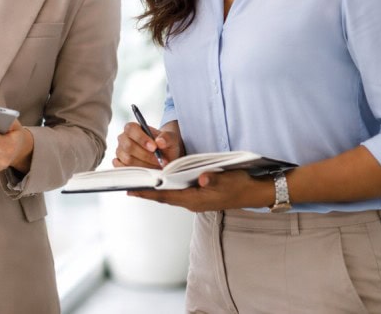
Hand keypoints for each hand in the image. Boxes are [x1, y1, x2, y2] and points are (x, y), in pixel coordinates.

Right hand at [113, 120, 181, 168]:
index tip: (154, 147)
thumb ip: (166, 137)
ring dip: (144, 165)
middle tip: (159, 160)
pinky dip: (136, 171)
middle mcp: (124, 139)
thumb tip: (160, 142)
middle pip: (128, 146)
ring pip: (127, 159)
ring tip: (156, 166)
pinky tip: (147, 170)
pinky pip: (122, 168)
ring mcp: (120, 152)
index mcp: (133, 128)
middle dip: (146, 155)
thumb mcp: (170, 138)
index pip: (130, 129)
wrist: (164, 156)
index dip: (141, 138)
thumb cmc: (164, 145)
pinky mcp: (120, 164)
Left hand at [128, 169, 271, 212]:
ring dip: (154, 191)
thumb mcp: (228, 180)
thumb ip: (215, 179)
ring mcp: (195, 201)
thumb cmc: (240, 185)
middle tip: (126, 185)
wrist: (254, 192)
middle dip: (146, 192)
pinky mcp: (199, 197)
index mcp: (195, 199)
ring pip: (169, 196)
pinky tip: (158, 182)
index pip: (166, 197)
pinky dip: (165, 189)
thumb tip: (204, 179)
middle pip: (163, 197)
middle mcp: (192, 202)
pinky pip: (176, 194)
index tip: (130, 189)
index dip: (148, 193)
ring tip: (137, 183)